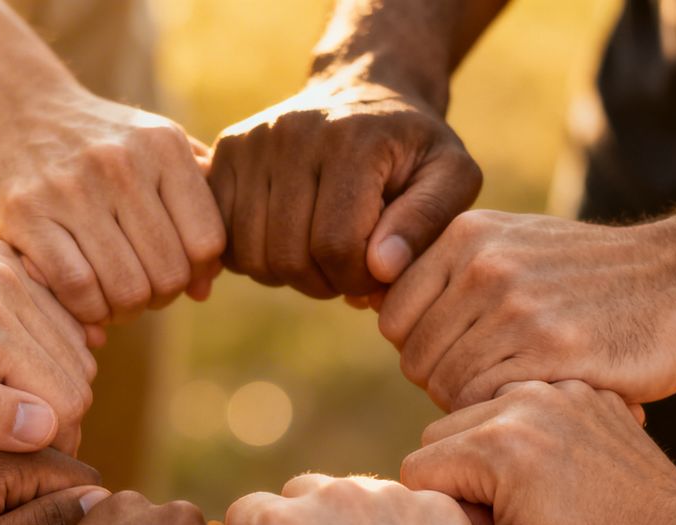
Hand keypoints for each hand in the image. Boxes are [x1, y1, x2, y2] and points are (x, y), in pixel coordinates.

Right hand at [0, 86, 225, 324]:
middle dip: (158, 297)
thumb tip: (204, 289)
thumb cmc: (99, 144)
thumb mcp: (156, 153)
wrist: (15, 107)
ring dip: (123, 310)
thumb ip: (195, 210)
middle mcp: (121, 163)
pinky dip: (87, 310)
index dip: (195, 272)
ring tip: (113, 300)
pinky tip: (84, 301)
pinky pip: (77, 287)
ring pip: (126, 288)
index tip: (173, 272)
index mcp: (163, 146)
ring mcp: (72, 188)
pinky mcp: (26, 213)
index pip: (207, 243)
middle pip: (168, 273)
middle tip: (140, 292)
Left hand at [0, 239, 93, 459]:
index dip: (45, 446)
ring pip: (73, 346)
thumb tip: (44, 424)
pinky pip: (54, 317)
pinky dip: (39, 351)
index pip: (66, 399)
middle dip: (47, 415)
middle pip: (76, 371)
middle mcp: (1, 279)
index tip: (0, 464)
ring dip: (44, 384)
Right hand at [210, 74, 480, 297]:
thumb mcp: (452, 175)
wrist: (363, 91)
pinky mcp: (224, 152)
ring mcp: (251, 141)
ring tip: (319, 254)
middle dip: (323, 282)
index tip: (379, 272)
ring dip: (287, 274)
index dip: (359, 279)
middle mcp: (293, 133)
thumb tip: (382, 267)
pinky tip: (286, 241)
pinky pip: (223, 238)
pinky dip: (252, 257)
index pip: (338, 246)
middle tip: (348, 268)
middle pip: (289, 256)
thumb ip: (428, 220)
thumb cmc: (413, 148)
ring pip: (251, 255)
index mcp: (353, 140)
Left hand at [379, 210, 675, 409]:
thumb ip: (449, 268)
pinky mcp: (549, 353)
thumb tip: (374, 302)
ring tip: (517, 392)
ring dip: (473, 404)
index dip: (420, 348)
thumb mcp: (516, 243)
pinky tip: (538, 402)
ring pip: (445, 386)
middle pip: (415, 357)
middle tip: (494, 385)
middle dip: (443, 381)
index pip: (393, 317)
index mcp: (466, 235)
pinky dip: (502, 415)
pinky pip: (484, 405)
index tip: (462, 356)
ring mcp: (516, 309)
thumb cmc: (594, 276)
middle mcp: (483, 266)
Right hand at [400, 380, 675, 524]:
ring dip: (492, 459)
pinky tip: (565, 481)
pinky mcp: (589, 393)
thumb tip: (413, 513)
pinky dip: (531, 442)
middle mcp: (527, 401)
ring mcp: (563, 390)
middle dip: (462, 482)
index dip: (446, 517)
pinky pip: (524, 410)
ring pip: (479, 418)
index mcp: (499, 446)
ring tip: (542, 503)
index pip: (416, 471)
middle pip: (440, 436)